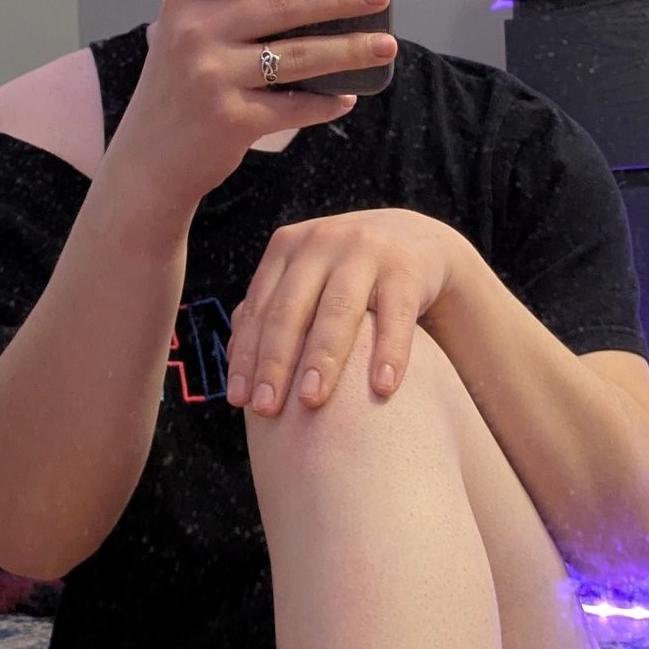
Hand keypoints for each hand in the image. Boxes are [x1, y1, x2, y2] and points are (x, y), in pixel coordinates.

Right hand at [107, 0, 396, 222]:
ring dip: (350, 50)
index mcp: (183, 2)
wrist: (147, 163)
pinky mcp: (232, 120)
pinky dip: (326, 103)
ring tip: (385, 44)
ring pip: (299, 56)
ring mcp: (212, 78)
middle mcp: (194, 34)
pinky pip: (295, 107)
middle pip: (281, 3)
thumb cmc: (177, 93)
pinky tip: (346, 97)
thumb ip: (223, 11)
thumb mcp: (183, 39)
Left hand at [224, 209, 468, 414]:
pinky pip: (396, 316)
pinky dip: (390, 353)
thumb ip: (272, 310)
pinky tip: (382, 388)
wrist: (415, 239)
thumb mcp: (307, 278)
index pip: (258, 308)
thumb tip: (232, 363)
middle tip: (266, 409)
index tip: (239, 400)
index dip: (246, 355)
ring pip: (338, 310)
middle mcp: (321, 244)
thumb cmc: (345, 274)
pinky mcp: (406, 268)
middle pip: (291, 310)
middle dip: (275, 362)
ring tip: (312, 402)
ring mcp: (365, 252)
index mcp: (286, 248)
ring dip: (322, 358)